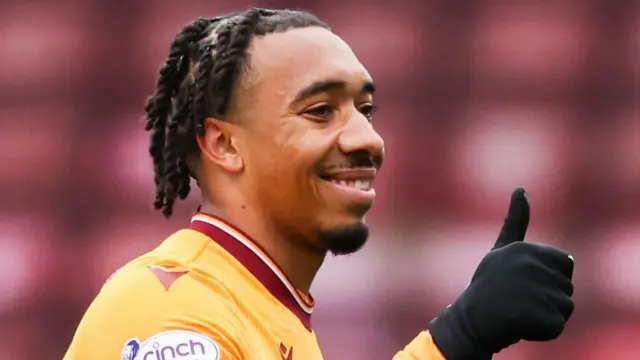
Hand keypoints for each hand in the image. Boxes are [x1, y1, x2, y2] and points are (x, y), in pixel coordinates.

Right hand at [428, 188, 574, 358]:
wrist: (469, 321)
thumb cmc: (487, 286)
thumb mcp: (501, 250)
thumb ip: (515, 221)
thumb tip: (521, 188)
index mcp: (526, 250)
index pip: (565, 264)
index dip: (547, 277)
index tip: (520, 282)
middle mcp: (531, 267)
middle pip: (566, 286)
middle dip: (548, 297)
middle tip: (518, 300)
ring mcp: (536, 291)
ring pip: (565, 306)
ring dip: (546, 315)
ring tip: (518, 313)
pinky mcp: (539, 315)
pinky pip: (557, 326)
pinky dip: (543, 331)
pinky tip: (520, 326)